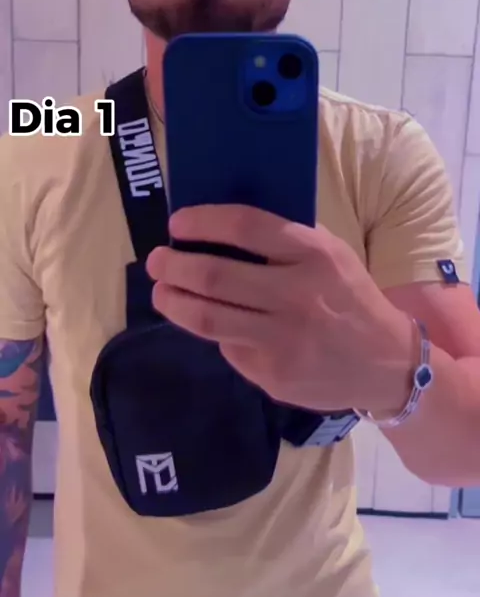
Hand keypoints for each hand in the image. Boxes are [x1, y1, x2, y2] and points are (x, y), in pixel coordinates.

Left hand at [146, 205, 413, 414]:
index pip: (245, 227)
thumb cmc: (350, 298)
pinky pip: (228, 347)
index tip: (178, 224)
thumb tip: (220, 228)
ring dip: (171, 301)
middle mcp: (297, 295)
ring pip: (206, 318)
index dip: (202, 222)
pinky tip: (211, 321)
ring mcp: (283, 340)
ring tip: (161, 292)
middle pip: (214, 276)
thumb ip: (285, 240)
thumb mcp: (332, 255)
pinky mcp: (272, 375)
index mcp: (314, 255)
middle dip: (173, 265)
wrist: (386, 364)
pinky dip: (213, 331)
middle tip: (156, 260)